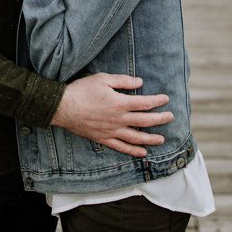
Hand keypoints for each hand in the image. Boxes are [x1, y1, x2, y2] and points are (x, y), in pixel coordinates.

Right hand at [51, 72, 172, 157]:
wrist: (61, 107)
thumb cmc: (81, 90)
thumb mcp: (103, 79)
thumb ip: (124, 81)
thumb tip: (140, 83)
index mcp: (120, 103)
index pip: (145, 103)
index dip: (158, 101)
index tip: (166, 99)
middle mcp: (118, 119)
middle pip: (145, 121)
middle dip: (160, 119)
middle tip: (170, 117)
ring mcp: (111, 131)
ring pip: (136, 138)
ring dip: (151, 139)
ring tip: (162, 139)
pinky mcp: (102, 138)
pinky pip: (120, 147)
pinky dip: (132, 151)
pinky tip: (142, 153)